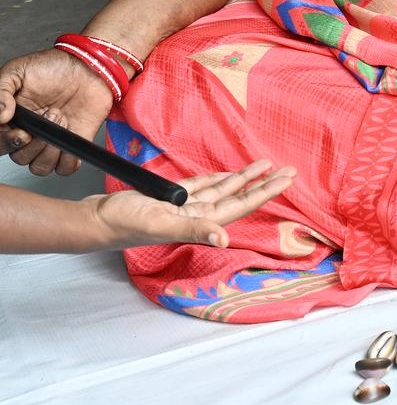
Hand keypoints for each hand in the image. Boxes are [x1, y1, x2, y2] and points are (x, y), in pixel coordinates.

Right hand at [0, 49, 113, 175]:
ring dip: (51, 149)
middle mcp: (29, 134)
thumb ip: (1, 92)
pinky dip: (68, 159)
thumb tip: (0, 116)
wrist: (90, 66)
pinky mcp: (73, 145)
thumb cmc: (54, 67)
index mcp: (13, 120)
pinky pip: (65, 168)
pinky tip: (71, 137)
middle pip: (20, 158)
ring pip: (40, 167)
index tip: (23, 133)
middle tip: (52, 114)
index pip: (1, 143)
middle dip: (35, 143)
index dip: (9, 143)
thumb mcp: (19, 71)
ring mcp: (51, 141)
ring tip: (62, 119)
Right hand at [82, 160, 296, 249]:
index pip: (242, 205)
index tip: (287, 180)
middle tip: (290, 170)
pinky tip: (230, 174)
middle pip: (239, 196)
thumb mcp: (161, 224)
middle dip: (264, 184)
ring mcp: (186, 206)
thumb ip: (193, 230)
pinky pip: (203, 186)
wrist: (97, 220)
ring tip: (266, 165)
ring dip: (244, 178)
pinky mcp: (172, 197)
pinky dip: (218, 178)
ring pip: (223, 189)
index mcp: (202, 221)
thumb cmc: (125, 223)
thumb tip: (224, 239)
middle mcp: (199, 214)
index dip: (265, 192)